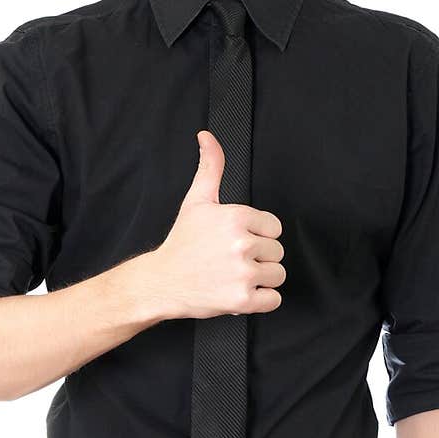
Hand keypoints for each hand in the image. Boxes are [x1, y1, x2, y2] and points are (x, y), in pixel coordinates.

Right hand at [153, 130, 285, 319]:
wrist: (160, 281)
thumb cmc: (181, 243)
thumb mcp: (196, 201)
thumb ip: (210, 167)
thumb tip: (208, 137)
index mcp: (236, 217)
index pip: (274, 227)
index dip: (258, 235)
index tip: (238, 241)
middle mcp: (241, 244)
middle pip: (277, 252)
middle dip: (259, 258)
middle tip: (232, 260)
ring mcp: (242, 273)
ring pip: (278, 275)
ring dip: (261, 279)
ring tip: (235, 276)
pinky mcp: (242, 300)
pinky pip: (273, 300)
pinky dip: (260, 300)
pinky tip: (240, 291)